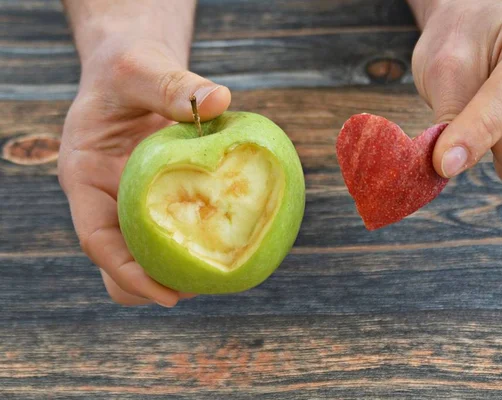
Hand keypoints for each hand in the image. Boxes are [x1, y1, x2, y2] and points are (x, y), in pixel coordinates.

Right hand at [58, 40, 230, 305]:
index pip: (98, 240)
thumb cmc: (128, 69)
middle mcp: (107, 199)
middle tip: (204, 288)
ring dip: (180, 268)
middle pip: (121, 262)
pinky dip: (200, 237)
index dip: (129, 274)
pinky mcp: (162, 197)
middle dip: (156, 284)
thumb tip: (219, 100)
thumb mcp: (142, 69)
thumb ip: (172, 84)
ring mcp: (134, 202)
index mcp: (86, 178)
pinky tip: (233, 235)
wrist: (135, 71)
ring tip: (224, 270)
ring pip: (149, 253)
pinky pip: (178, 227)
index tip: (170, 296)